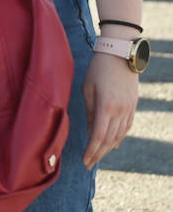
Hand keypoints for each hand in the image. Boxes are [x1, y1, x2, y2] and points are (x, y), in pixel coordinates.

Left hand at [81, 53, 138, 167]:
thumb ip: (90, 111)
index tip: (85, 160)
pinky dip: (118, 138)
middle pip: (109, 140)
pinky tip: (112, 144)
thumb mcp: (87, 88)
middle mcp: (120, 111)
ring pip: (119, 135)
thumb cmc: (98, 69)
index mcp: (106, 107)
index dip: (92, 151)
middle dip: (98, 153)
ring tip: (97, 156)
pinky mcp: (133, 106)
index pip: (99, 136)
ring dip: (108, 148)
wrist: (121, 55)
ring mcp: (129, 109)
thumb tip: (91, 131)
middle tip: (88, 163)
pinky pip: (126, 127)